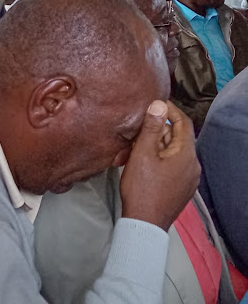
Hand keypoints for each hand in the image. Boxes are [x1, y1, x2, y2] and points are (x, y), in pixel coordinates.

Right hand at [120, 101, 200, 231]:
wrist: (144, 223)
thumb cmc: (142, 188)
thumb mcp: (142, 154)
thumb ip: (151, 128)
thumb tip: (158, 105)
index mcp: (186, 155)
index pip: (183, 123)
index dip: (170, 110)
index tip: (154, 103)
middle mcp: (193, 166)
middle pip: (177, 138)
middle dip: (157, 130)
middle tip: (137, 127)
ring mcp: (189, 179)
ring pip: (173, 153)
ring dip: (156, 145)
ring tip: (134, 147)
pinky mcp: (181, 188)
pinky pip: (172, 166)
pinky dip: (159, 159)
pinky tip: (141, 162)